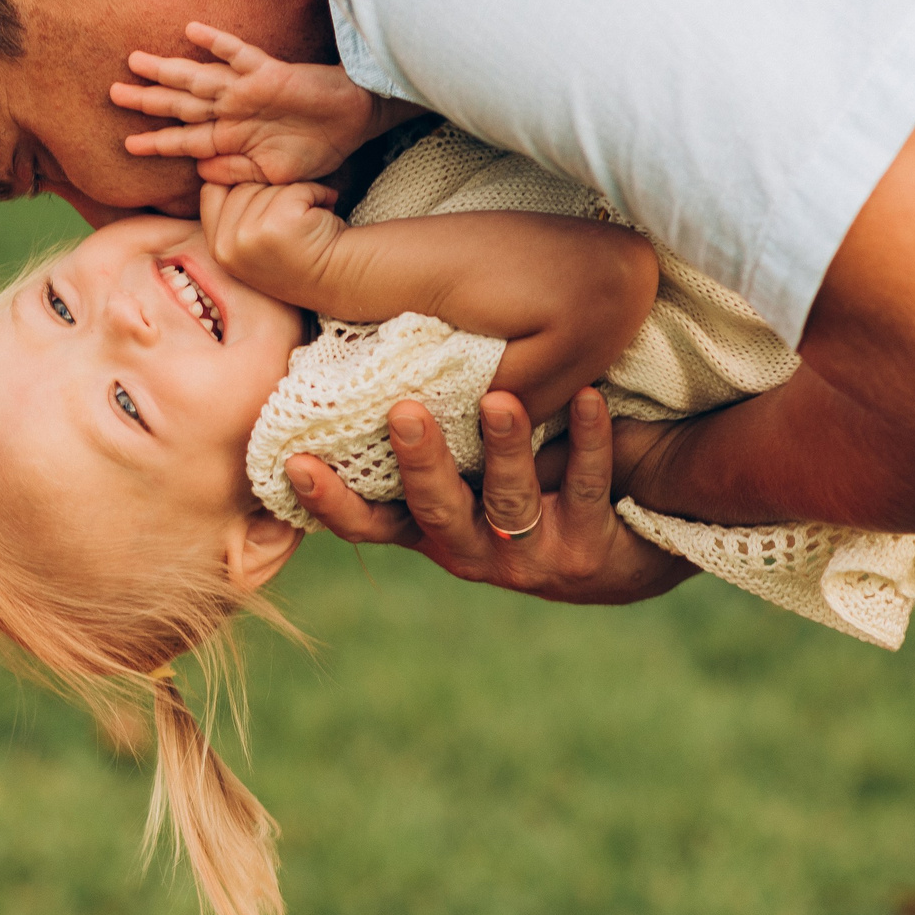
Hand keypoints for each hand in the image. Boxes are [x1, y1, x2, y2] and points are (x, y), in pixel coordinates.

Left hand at [111, 21, 377, 184]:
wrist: (354, 120)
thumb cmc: (317, 147)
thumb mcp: (273, 172)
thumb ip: (236, 171)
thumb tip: (200, 173)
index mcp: (232, 136)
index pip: (185, 138)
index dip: (157, 141)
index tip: (127, 144)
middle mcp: (233, 110)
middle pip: (181, 103)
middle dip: (147, 99)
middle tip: (112, 92)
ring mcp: (247, 89)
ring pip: (199, 77)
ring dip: (167, 70)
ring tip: (135, 61)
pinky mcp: (268, 73)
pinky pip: (239, 55)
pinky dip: (217, 43)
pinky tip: (192, 30)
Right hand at [199, 179, 350, 304]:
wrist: (337, 278)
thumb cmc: (300, 253)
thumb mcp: (252, 240)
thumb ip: (234, 213)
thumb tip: (218, 163)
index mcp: (218, 248)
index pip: (211, 191)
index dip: (241, 185)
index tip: (269, 199)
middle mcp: (227, 245)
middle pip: (243, 185)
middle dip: (275, 192)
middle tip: (297, 217)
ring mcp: (249, 236)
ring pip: (269, 185)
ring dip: (299, 193)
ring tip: (310, 219)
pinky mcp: (277, 225)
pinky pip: (295, 188)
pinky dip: (318, 193)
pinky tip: (324, 215)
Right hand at [285, 387, 696, 605]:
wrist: (617, 552)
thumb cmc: (521, 489)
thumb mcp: (465, 478)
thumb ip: (419, 440)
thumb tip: (351, 360)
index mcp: (432, 530)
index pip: (371, 522)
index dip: (332, 500)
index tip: (298, 462)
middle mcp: (472, 549)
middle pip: (436, 509)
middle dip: (420, 461)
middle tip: (404, 411)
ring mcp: (530, 554)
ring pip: (509, 499)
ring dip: (504, 447)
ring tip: (499, 399)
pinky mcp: (588, 547)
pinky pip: (586, 485)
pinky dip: (587, 439)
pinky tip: (588, 396)